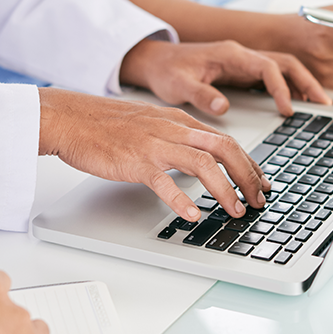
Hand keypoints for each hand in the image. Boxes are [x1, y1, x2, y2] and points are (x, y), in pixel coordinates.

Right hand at [38, 88, 268, 221]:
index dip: (248, 163)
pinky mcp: (135, 162)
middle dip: (247, 176)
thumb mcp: (152, 123)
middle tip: (258, 200)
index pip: (226, 139)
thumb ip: (178, 137)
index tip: (260, 182)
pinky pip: (163, 181)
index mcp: (179, 121)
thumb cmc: (106, 124)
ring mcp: (154, 145)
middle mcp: (172, 130)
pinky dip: (181, 199)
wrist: (71, 118)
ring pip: (202, 163)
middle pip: (224, 148)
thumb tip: (201, 158)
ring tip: (235, 210)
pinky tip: (193, 215)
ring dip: (224, 189)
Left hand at [119, 39, 330, 116]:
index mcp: (230, 55)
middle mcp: (241, 55)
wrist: (155, 60)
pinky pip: (273, 76)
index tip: (287, 109)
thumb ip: (201, 95)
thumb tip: (223, 107)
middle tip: (322, 104)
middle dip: (306, 82)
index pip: (267, 67)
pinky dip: (289, 87)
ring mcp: (243, 62)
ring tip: (318, 103)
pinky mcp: (242, 72)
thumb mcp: (178, 85)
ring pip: (282, 67)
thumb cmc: (166, 70)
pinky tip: (297, 102)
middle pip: (284, 63)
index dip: (281, 88)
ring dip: (302, 83)